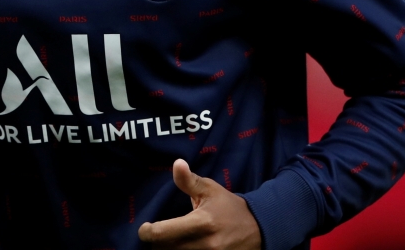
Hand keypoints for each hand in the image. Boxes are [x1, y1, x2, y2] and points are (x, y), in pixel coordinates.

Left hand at [138, 159, 260, 249]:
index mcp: (202, 222)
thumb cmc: (229, 207)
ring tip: (167, 242)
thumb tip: (177, 163)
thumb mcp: (210, 189)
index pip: (164, 233)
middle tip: (156, 236)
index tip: (144, 229)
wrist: (259, 229)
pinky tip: (179, 247)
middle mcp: (206, 244)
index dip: (148, 233)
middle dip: (156, 244)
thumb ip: (189, 181)